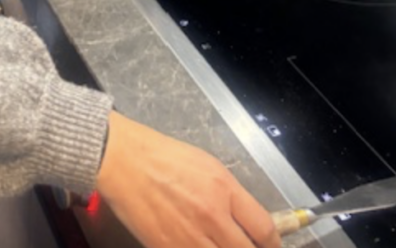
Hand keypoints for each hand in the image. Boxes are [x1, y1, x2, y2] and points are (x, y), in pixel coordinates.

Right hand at [96, 113, 280, 247]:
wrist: (120, 159)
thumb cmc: (163, 156)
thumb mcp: (206, 165)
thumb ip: (230, 196)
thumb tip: (247, 223)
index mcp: (224, 189)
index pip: (265, 229)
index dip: (274, 245)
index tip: (271, 247)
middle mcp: (212, 216)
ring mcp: (189, 238)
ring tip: (222, 247)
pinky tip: (201, 247)